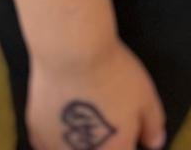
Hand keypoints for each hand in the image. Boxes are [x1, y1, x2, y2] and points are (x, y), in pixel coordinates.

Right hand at [27, 41, 165, 149]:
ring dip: (79, 142)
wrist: (71, 52)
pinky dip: (57, 135)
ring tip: (87, 116)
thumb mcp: (146, 97)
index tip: (127, 131)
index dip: (127, 143)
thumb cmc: (114, 74)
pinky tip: (62, 118)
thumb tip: (155, 143)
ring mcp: (55, 148)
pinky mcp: (35, 132)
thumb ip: (152, 125)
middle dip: (104, 144)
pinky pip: (48, 143)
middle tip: (107, 117)